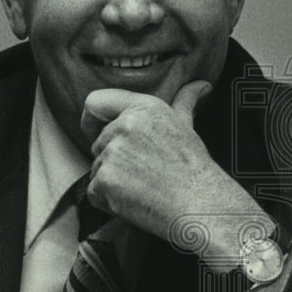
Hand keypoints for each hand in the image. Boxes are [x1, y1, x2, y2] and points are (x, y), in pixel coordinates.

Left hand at [81, 81, 275, 264]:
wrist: (199, 205)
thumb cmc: (194, 170)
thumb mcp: (187, 127)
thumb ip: (185, 102)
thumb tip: (201, 86)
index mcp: (143, 108)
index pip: (96, 102)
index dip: (90, 119)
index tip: (94, 131)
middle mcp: (124, 125)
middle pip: (97, 144)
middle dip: (113, 161)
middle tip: (142, 173)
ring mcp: (112, 153)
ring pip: (96, 170)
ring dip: (112, 183)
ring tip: (143, 188)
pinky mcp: (105, 180)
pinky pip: (93, 194)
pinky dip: (108, 202)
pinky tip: (134, 201)